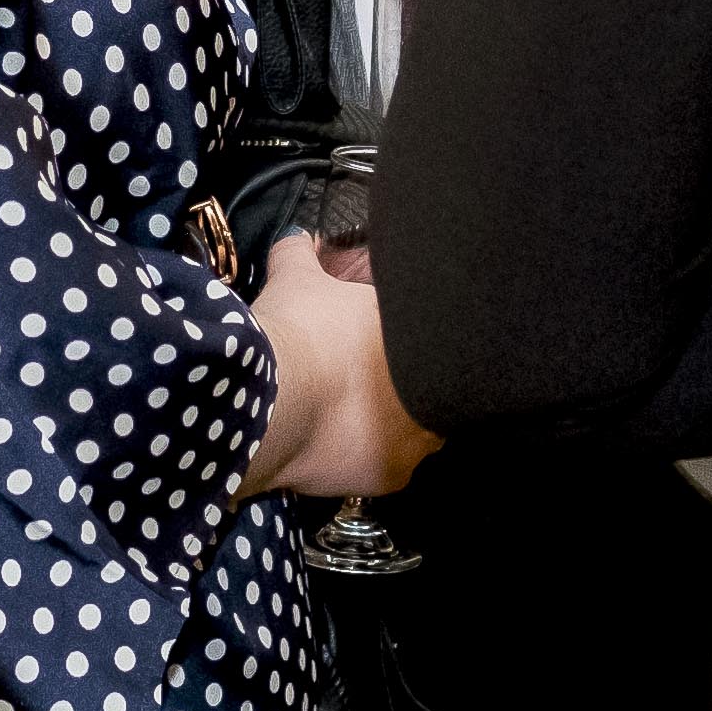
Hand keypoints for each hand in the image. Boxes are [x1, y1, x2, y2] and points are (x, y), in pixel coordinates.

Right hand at [248, 232, 429, 505]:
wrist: (275, 400)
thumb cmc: (297, 330)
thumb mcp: (295, 279)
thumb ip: (300, 253)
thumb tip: (298, 235)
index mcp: (422, 334)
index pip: (428, 338)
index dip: (400, 342)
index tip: (368, 343)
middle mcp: (436, 387)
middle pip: (429, 386)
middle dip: (403, 383)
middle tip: (361, 379)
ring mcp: (421, 435)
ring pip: (415, 431)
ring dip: (391, 423)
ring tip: (349, 415)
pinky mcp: (395, 475)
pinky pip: (387, 467)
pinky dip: (366, 459)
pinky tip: (340, 445)